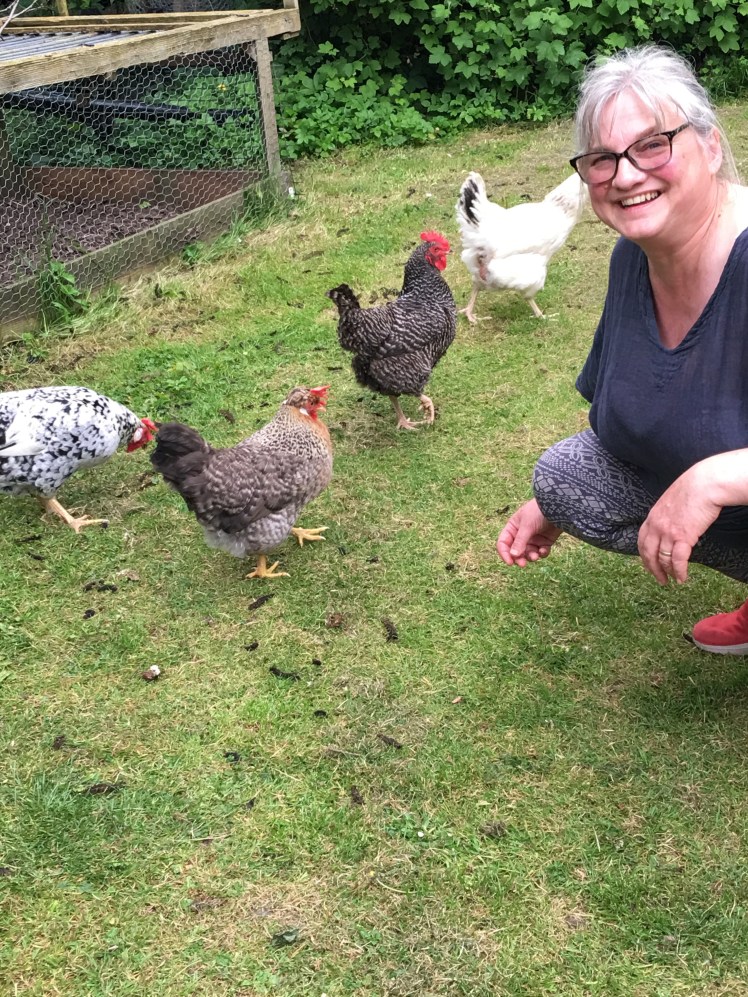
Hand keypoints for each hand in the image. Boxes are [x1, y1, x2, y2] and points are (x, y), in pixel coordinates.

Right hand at [497, 499, 562, 565]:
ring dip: (531, 556)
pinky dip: (542, 553)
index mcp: (513, 527)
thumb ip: (520, 541)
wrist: (559, 506)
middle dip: (519, 558)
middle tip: (523, 564)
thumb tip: (513, 556)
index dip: (505, 553)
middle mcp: (522, 534)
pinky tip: (545, 550)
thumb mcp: (527, 526)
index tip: (510, 562)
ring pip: (528, 554)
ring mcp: (534, 538)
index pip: (504, 543)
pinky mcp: (545, 541)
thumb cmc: (538, 512)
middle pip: (516, 551)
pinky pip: (541, 552)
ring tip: (536, 556)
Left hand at [637, 463, 722, 584]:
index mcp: (652, 517)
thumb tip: (671, 527)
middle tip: (659, 579)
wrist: (703, 485)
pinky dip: (679, 571)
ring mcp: (668, 532)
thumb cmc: (691, 490)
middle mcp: (656, 526)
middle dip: (653, 569)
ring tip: (673, 580)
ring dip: (667, 572)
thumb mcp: (670, 502)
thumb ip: (666, 516)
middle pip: (648, 553)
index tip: (649, 565)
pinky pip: (678, 560)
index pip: (641, 541)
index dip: (644, 556)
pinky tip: (682, 578)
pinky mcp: (683, 537)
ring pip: (663, 558)